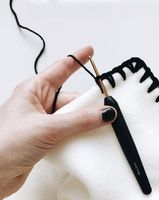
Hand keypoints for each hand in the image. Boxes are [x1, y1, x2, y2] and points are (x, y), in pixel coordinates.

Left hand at [0, 46, 115, 199]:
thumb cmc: (4, 144)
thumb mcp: (47, 128)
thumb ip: (78, 120)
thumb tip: (103, 112)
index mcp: (33, 91)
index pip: (60, 69)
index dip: (76, 59)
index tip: (90, 51)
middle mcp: (38, 105)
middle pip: (71, 99)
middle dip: (86, 106)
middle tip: (104, 112)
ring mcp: (43, 123)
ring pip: (71, 118)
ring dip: (83, 124)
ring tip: (95, 129)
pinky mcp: (46, 139)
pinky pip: (68, 133)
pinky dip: (78, 137)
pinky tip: (84, 142)